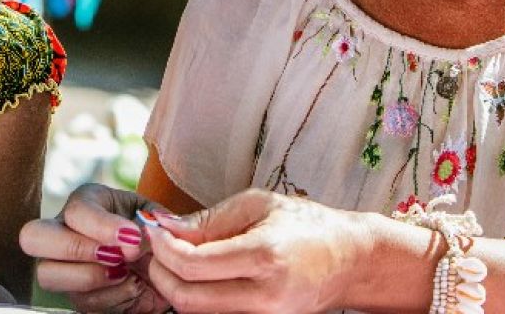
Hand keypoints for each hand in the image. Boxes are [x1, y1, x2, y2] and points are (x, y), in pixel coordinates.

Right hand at [19, 183, 172, 312]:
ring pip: (48, 274)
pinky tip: (130, 287)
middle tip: (117, 256)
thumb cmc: (155, 234)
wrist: (164, 266)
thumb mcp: (157, 219)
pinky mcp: (74, 295)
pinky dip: (110, 298)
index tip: (133, 238)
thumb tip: (146, 228)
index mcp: (86, 203)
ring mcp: (63, 266)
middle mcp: (63, 231)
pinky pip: (80, 301)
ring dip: (90, 277)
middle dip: (76, 248)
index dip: (102, 226)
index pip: (76, 210)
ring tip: (125, 273)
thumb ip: (154, 221)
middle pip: (34, 236)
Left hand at [140, 189, 372, 313]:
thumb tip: (165, 229)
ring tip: (175, 261)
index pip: (193, 265)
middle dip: (160, 274)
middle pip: (187, 300)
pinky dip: (198, 299)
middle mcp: (265, 296)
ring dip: (176, 288)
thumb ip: (209, 220)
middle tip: (156, 250)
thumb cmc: (307, 225)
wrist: (350, 261)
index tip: (154, 231)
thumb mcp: (259, 204)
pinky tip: (198, 278)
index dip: (163, 249)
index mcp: (265, 256)